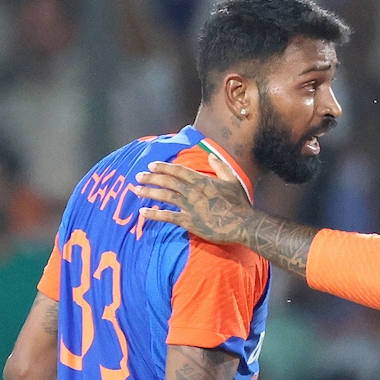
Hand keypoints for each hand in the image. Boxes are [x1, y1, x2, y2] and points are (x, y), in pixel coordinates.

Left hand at [133, 154, 251, 243]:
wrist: (244, 224)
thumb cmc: (239, 203)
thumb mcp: (232, 180)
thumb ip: (220, 167)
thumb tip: (211, 155)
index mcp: (202, 180)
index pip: (178, 171)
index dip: (163, 167)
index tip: (151, 165)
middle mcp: (193, 191)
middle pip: (168, 181)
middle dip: (151, 177)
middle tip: (138, 176)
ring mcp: (190, 206)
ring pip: (165, 196)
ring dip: (149, 192)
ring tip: (136, 190)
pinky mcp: (189, 222)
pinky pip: (167, 216)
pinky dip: (154, 214)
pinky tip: (143, 212)